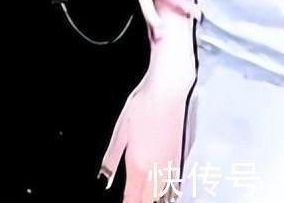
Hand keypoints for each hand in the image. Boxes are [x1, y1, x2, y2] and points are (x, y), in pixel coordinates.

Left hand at [100, 42, 192, 202]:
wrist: (168, 91)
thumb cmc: (142, 107)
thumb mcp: (120, 131)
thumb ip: (112, 159)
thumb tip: (104, 179)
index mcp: (139, 166)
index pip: (133, 200)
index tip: (121, 202)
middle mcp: (157, 172)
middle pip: (148, 201)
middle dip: (139, 201)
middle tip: (129, 195)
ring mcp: (171, 167)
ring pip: (161, 196)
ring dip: (151, 197)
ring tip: (141, 192)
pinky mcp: (179, 160)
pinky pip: (172, 186)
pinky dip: (164, 191)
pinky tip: (157, 186)